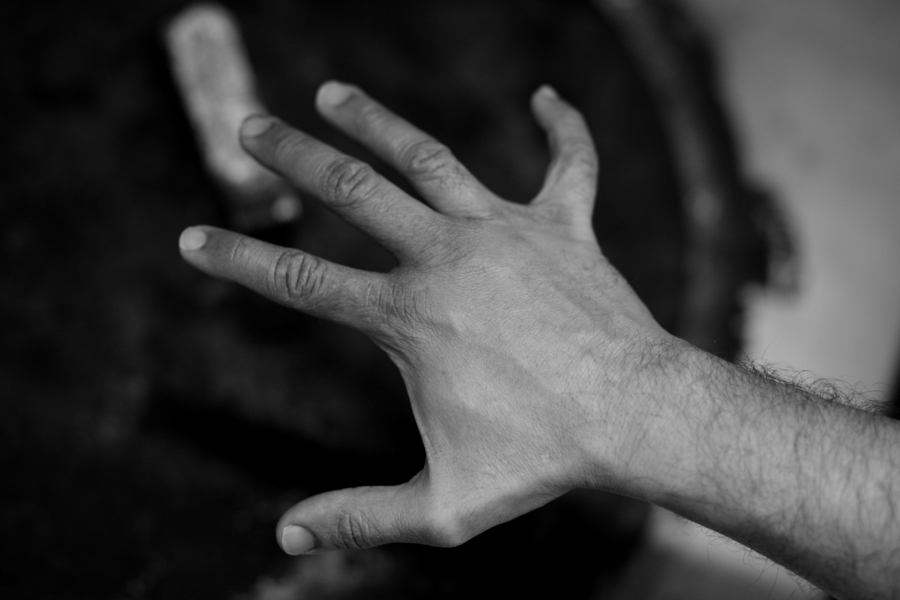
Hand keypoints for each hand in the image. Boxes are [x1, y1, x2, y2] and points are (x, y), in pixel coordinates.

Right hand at [179, 81, 673, 554]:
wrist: (635, 417)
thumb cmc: (542, 461)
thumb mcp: (442, 505)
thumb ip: (360, 518)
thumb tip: (283, 540)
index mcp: (408, 316)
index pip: (300, 281)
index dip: (238, 260)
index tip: (192, 238)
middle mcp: (447, 258)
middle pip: (352, 191)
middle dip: (293, 155)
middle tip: (250, 126)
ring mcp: (506, 232)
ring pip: (428, 158)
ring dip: (376, 122)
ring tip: (333, 93)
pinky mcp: (564, 226)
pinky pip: (567, 163)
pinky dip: (561, 127)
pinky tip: (546, 97)